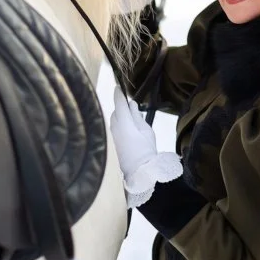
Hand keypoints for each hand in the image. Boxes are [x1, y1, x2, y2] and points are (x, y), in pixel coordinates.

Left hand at [109, 87, 181, 207]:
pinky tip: (128, 126)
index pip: (119, 103)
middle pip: (115, 111)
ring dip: (120, 115)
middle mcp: (114, 127)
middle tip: (129, 102)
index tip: (118, 85)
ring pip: (114, 119)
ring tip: (130, 115)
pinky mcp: (113, 142)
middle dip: (120, 105)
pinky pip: (115, 127)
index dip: (118, 93)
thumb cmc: (146, 150)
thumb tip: (131, 104)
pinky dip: (119, 123)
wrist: (139, 173)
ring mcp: (113, 135)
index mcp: (124, 122)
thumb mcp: (146, 130)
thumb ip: (137, 116)